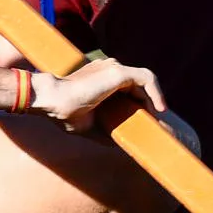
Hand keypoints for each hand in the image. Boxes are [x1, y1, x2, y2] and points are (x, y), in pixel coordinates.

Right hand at [32, 56, 166, 132]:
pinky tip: (160, 110)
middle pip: (137, 83)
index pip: (125, 85)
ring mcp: (112, 68)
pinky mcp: (118, 72)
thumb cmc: (65, 113)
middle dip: (146, 101)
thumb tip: (122, 144)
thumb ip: (107, 129)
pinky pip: (146, 78)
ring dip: (152, 99)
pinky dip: (155, 93)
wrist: (52, 102)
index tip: (142, 117)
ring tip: (155, 118)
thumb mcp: (91, 125)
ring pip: (143, 80)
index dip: (137, 101)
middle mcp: (107, 68)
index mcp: (99, 77)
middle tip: (151, 121)